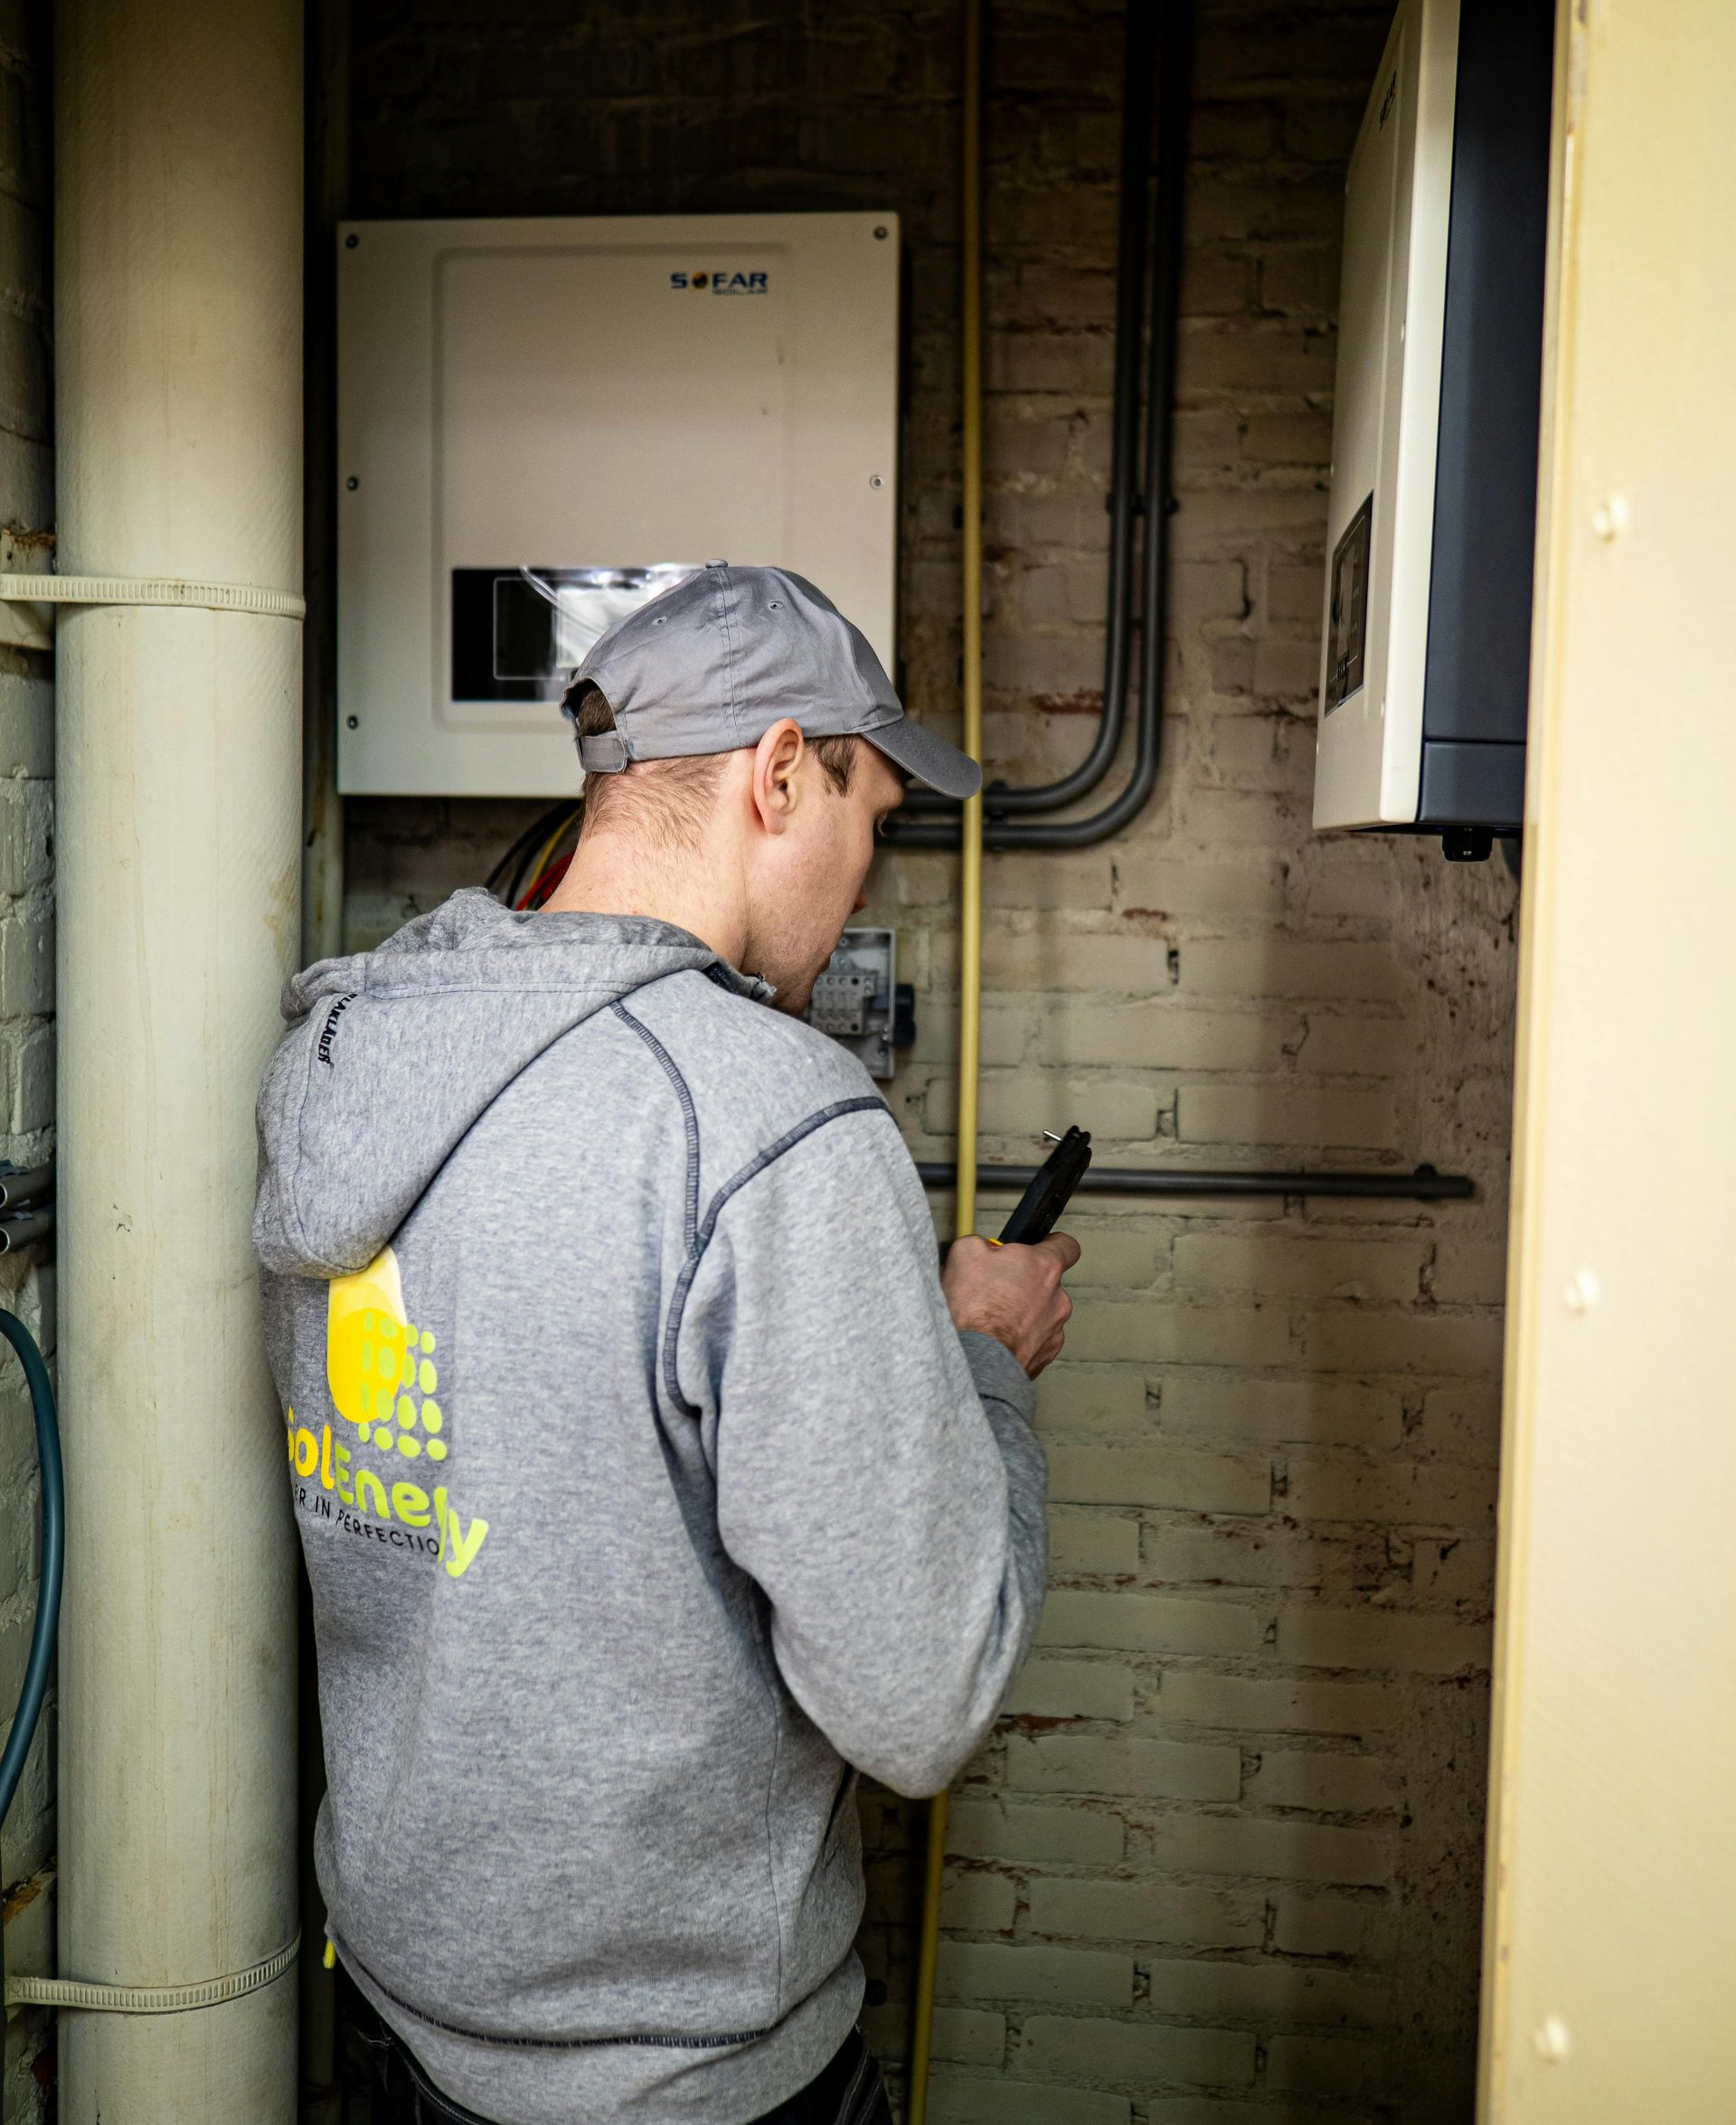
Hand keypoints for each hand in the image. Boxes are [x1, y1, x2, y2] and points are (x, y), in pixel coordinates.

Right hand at [942, 1231, 1080, 1378]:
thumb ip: (983, 1244)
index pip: (1067, 1246)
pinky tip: (996, 1338)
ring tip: (991, 1318)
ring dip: (1022, 1312)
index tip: (1041, 1247)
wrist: (975, 1361)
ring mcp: (1054, 1330)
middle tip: (996, 1287)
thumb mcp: (966, 1254)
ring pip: (1040, 1313)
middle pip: (1047, 1283)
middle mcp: (1058, 1298)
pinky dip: (1019, 1337)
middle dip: (1025, 1283)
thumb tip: (983, 1248)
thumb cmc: (974, 1309)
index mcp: (1045, 1268)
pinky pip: (1034, 1339)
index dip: (1052, 1244)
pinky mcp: (1045, 1356)